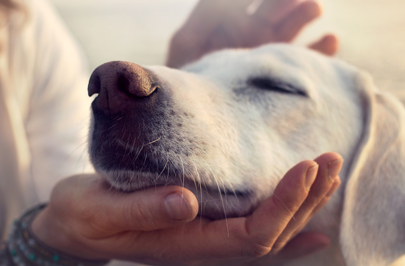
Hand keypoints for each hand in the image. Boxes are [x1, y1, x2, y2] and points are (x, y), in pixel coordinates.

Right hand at [31, 153, 342, 264]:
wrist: (74, 226)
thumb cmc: (84, 216)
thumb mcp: (102, 210)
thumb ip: (142, 209)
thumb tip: (187, 201)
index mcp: (187, 244)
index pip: (253, 234)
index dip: (285, 204)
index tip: (306, 166)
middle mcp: (206, 247)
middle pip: (273, 234)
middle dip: (306, 198)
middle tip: (330, 158)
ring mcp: (208, 240)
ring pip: (270, 231)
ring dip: (304, 204)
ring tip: (330, 172)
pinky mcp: (204, 227)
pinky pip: (255, 232)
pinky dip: (289, 226)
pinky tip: (315, 228)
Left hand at [167, 0, 338, 67]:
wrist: (198, 120)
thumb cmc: (187, 79)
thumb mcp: (189, 42)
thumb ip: (208, 8)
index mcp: (234, 13)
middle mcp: (259, 26)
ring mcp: (276, 48)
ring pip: (300, 20)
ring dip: (308, 9)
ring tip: (312, 8)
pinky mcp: (290, 73)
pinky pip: (314, 58)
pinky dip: (325, 47)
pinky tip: (329, 39)